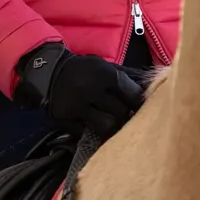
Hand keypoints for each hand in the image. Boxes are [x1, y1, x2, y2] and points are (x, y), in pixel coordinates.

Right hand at [16, 44, 144, 139]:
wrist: (51, 72)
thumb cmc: (85, 70)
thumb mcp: (104, 66)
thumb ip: (124, 79)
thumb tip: (148, 92)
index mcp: (106, 74)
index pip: (133, 95)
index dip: (139, 103)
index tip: (139, 108)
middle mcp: (92, 89)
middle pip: (121, 113)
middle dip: (125, 116)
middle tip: (125, 117)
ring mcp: (77, 106)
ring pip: (107, 126)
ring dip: (111, 127)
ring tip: (111, 124)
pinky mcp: (65, 119)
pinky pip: (85, 133)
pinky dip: (90, 131)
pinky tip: (91, 125)